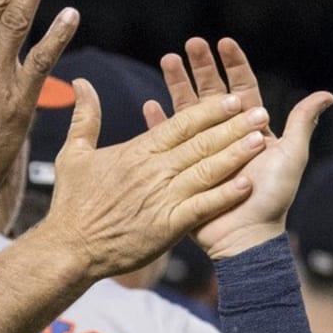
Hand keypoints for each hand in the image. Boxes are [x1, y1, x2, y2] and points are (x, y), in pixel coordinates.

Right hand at [36, 86, 264, 281]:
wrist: (71, 248)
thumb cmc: (72, 203)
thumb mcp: (74, 154)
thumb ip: (84, 118)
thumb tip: (83, 85)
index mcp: (137, 152)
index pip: (179, 125)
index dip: (208, 111)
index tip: (231, 99)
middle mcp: (153, 171)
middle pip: (199, 142)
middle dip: (232, 126)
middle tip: (259, 112)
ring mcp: (162, 197)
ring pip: (205, 169)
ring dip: (235, 154)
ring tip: (262, 140)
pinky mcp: (168, 225)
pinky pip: (201, 206)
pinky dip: (224, 195)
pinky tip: (247, 185)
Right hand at [150, 38, 332, 258]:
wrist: (248, 236)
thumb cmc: (273, 197)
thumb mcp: (292, 156)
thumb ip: (303, 122)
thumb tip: (327, 95)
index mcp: (251, 130)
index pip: (243, 88)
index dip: (234, 64)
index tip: (225, 42)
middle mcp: (227, 137)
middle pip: (213, 94)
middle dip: (202, 67)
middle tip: (191, 42)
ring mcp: (205, 152)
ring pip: (189, 111)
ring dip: (177, 85)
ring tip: (168, 59)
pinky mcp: (185, 169)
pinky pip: (168, 142)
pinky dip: (159, 124)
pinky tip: (150, 105)